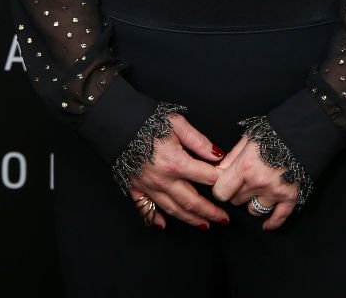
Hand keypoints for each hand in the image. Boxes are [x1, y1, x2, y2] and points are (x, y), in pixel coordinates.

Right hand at [128, 112, 229, 230]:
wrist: (117, 122)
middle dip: (210, 212)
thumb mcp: (177, 124)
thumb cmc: (147, 120)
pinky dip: (155, 218)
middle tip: (224, 220)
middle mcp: (163, 180)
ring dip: (190, 219)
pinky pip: (145, 209)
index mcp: (176, 162)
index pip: (205, 177)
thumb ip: (198, 141)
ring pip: (173, 209)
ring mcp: (148, 187)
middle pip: (191, 201)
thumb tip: (218, 154)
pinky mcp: (134, 187)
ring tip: (204, 225)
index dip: (219, 181)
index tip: (229, 185)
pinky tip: (163, 225)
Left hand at [212, 135, 298, 230]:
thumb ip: (232, 157)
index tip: (224, 182)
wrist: (305, 131)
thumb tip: (218, 171)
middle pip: (236, 200)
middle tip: (242, 180)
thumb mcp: (249, 138)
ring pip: (253, 210)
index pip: (221, 192)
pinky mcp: (291, 197)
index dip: (220, 187)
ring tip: (257, 189)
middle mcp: (259, 182)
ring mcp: (275, 192)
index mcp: (246, 165)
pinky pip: (278, 217)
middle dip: (236, 191)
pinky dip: (272, 223)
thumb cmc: (276, 131)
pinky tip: (266, 225)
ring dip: (252, 201)